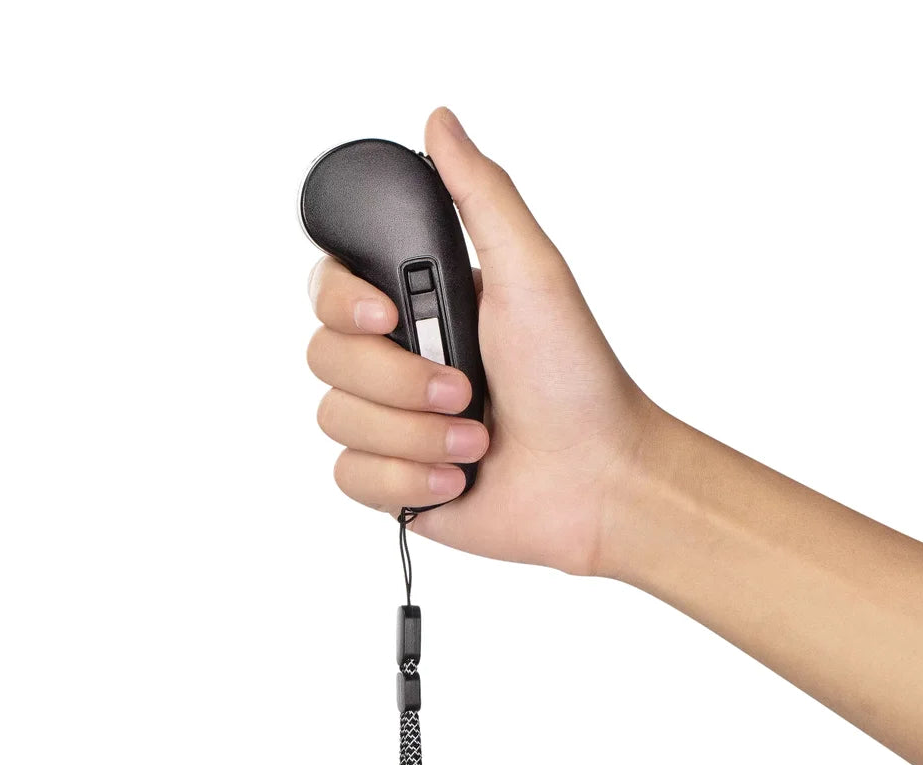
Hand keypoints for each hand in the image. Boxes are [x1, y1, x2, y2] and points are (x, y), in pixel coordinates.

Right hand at [306, 107, 654, 575]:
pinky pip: (350, 476)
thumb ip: (481, 196)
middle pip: (324, 356)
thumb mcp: (533, 273)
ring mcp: (390, 424)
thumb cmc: (576, 380)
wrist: (597, 481)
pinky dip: (408, 481)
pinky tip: (458, 479)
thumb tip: (441, 123)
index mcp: (421, 309)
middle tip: (466, 388)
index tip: (386, 314)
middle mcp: (396, 362)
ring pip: (336, 418)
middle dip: (399, 380)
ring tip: (475, 440)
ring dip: (415, 434)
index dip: (344, 302)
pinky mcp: (390, 482)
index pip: (330, 289)